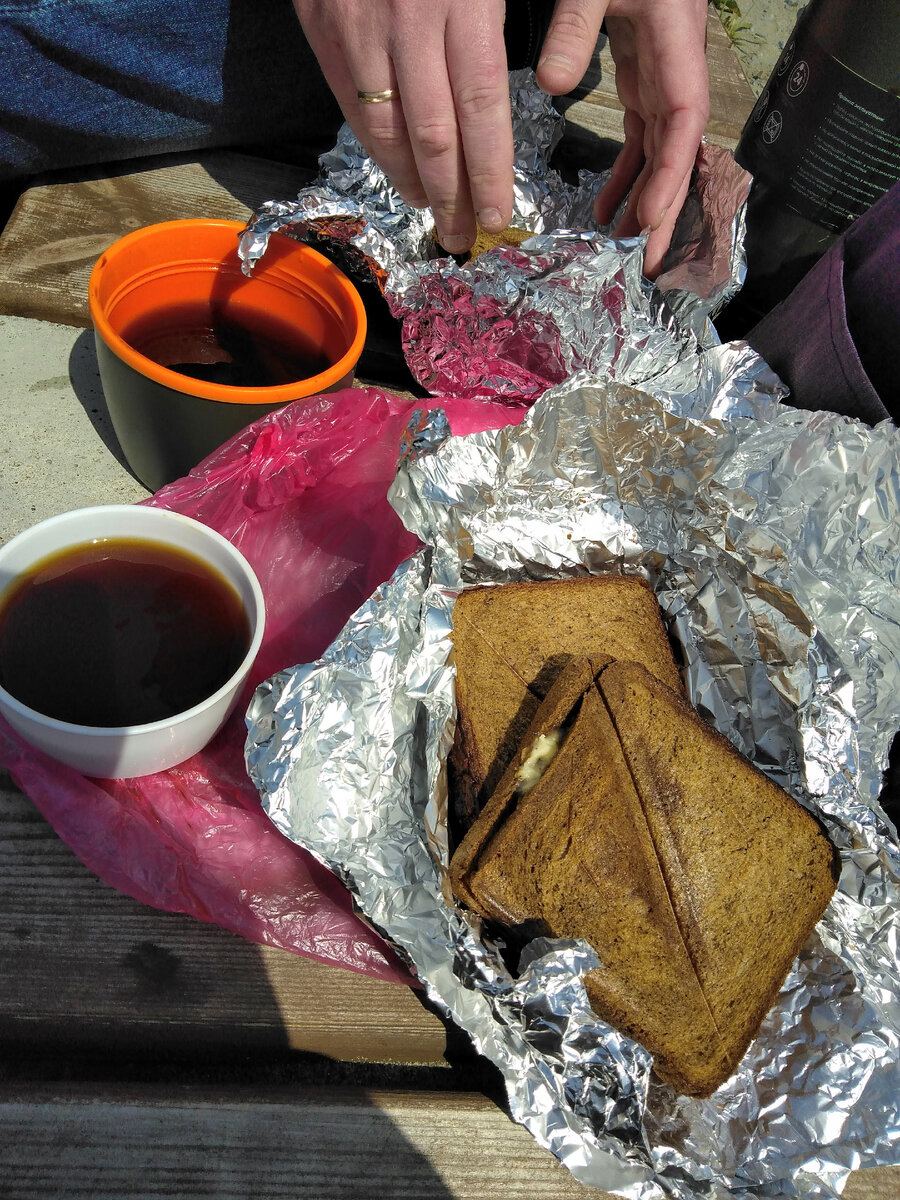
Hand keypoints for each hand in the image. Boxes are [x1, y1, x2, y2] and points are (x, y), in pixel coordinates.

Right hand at [293, 0, 513, 254]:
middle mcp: (408, 21)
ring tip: (429, 206)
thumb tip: (550, 83)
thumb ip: (531, 21)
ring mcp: (359, 27)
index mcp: (462, 0)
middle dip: (449, 197)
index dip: (489, 172)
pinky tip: (396, 166)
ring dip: (410, 181)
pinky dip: (376, 147)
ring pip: (385, 130)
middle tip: (461, 235)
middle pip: (432, 135)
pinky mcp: (323, 27)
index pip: (480, 107)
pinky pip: (350, 106)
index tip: (495, 215)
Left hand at [536, 0, 709, 276]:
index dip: (670, 175)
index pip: (683, 123)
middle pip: (679, 153)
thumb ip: (576, 24)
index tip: (651, 219)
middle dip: (667, 212)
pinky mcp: (646, 77)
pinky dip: (627, 177)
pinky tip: (607, 211)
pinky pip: (641, 139)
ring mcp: (663, 77)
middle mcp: (677, 70)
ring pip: (661, 154)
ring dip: (646, 203)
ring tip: (626, 252)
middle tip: (651, 267)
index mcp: (676, 46)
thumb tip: (551, 83)